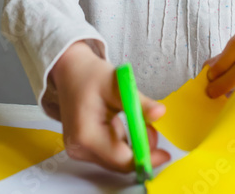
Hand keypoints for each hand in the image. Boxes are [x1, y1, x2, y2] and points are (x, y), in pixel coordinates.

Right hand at [48, 41, 170, 173]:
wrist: (69, 71)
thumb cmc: (90, 75)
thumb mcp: (118, 84)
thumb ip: (140, 102)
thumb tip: (160, 113)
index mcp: (86, 134)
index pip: (121, 158)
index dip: (146, 157)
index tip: (165, 154)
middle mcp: (79, 148)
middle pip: (119, 162)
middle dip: (141, 149)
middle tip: (152, 128)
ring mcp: (79, 150)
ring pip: (116, 160)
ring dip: (132, 146)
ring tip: (138, 121)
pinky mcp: (83, 148)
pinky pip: (110, 154)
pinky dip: (122, 143)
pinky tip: (125, 125)